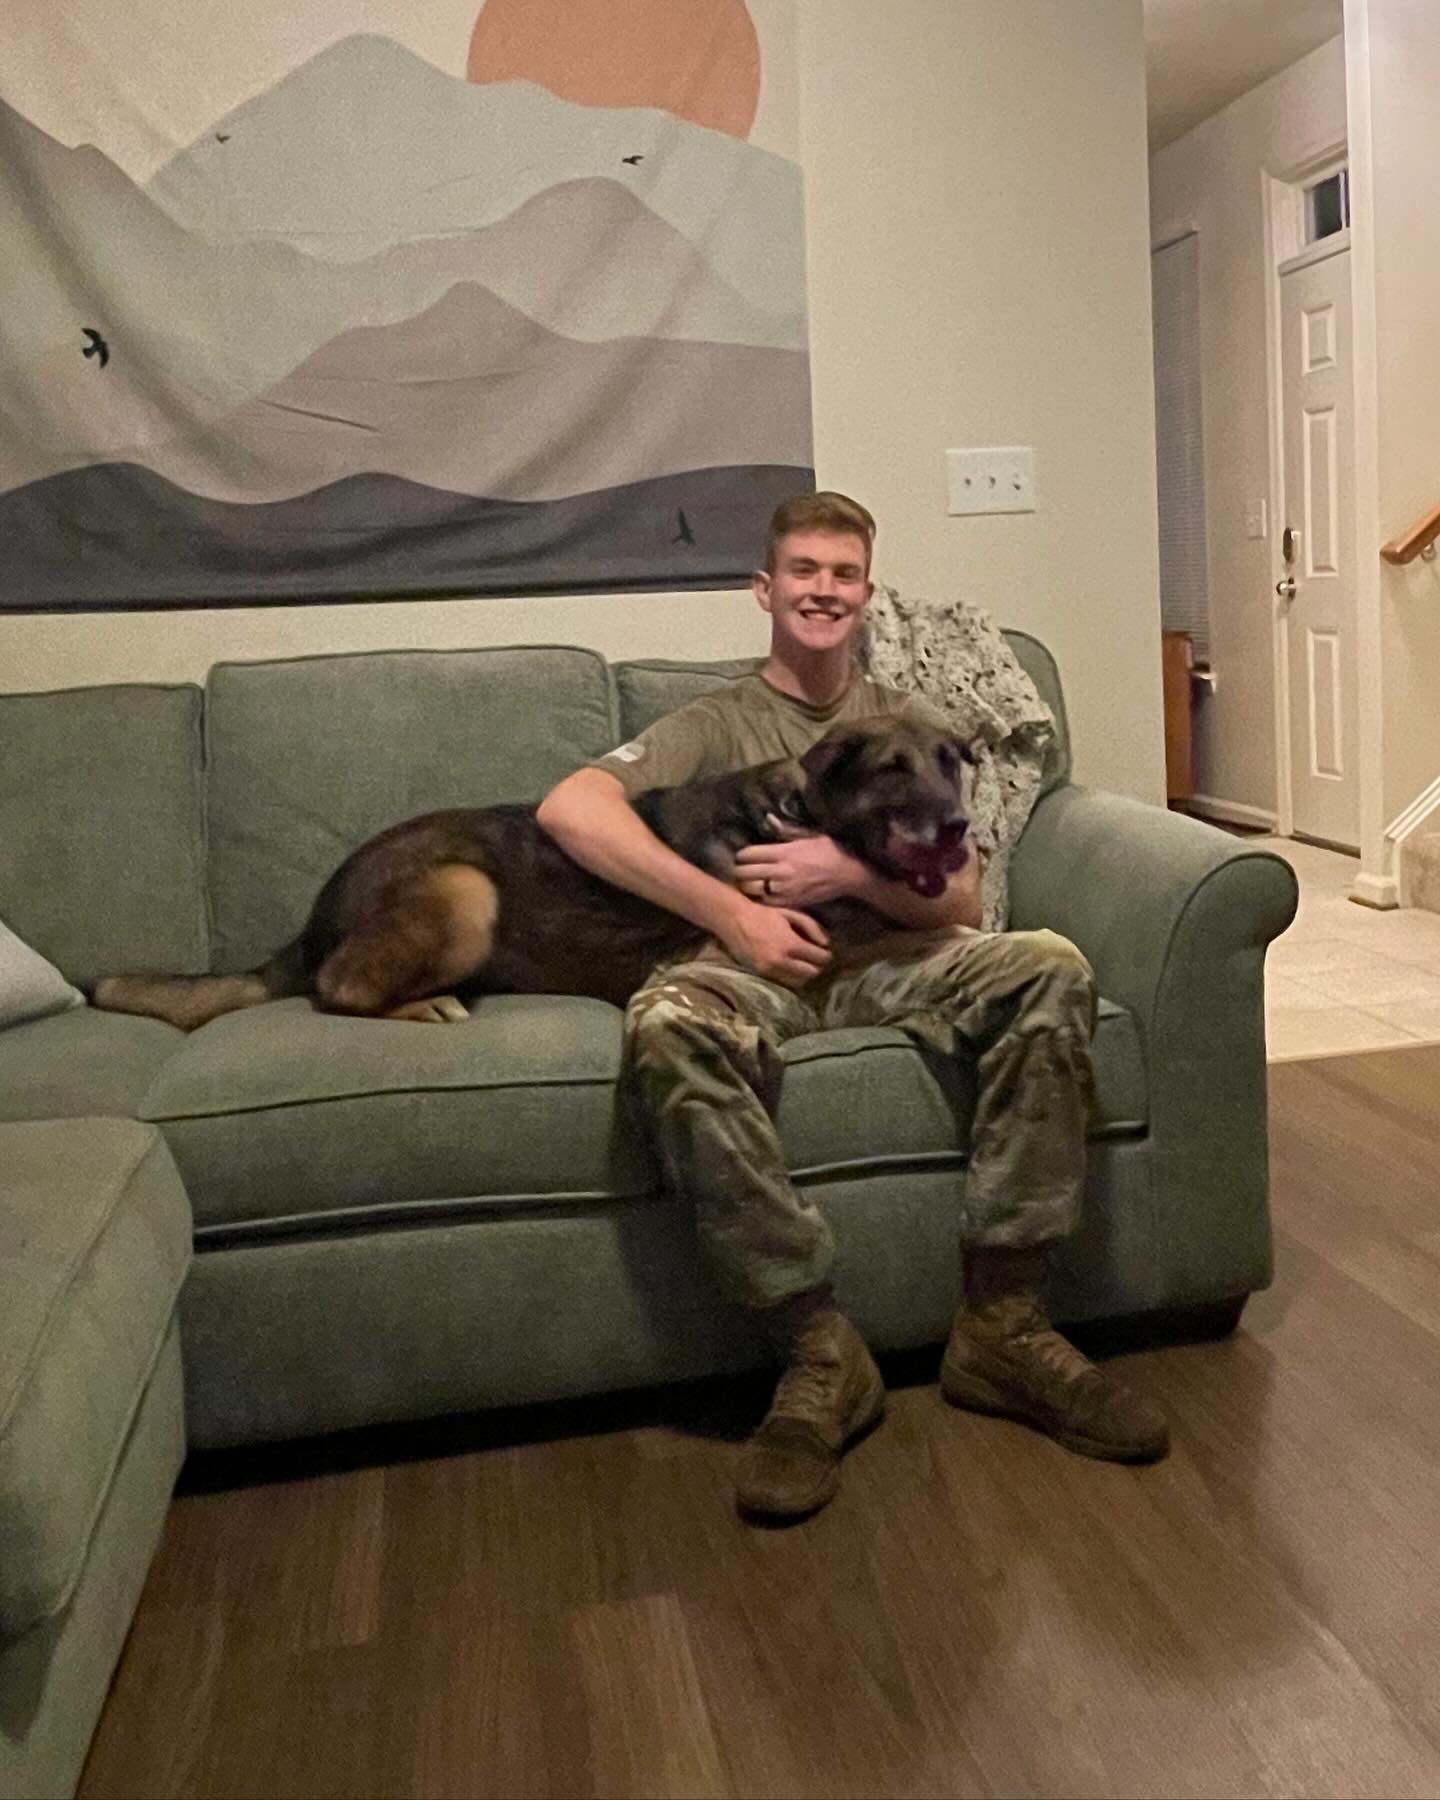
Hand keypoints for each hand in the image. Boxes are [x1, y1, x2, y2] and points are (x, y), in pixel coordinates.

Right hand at [717, 899, 831, 987]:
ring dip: (804, 974)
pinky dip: (791, 977)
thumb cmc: (764, 914)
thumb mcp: (791, 914)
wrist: (735, 920)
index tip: (825, 952)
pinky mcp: (761, 975)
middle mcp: (781, 961)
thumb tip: (826, 944)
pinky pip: (784, 982)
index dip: (826, 955)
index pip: (819, 958)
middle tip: (815, 958)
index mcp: (790, 944)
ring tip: (803, 963)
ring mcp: (770, 970)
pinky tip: (790, 967)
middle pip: (811, 973)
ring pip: (798, 982)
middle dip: (816, 966)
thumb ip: (812, 928)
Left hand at [735, 827, 861, 908]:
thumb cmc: (829, 851)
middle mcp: (781, 872)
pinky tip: (763, 894)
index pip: (747, 854)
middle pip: (744, 873)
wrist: (848, 875)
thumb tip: (768, 818)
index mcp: (783, 852)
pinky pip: (764, 903)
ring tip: (751, 882)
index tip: (745, 855)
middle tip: (744, 869)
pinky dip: (760, 899)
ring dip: (747, 886)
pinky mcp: (790, 903)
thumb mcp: (809, 834)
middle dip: (740, 870)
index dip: (742, 855)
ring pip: (751, 890)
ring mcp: (784, 890)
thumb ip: (785, 829)